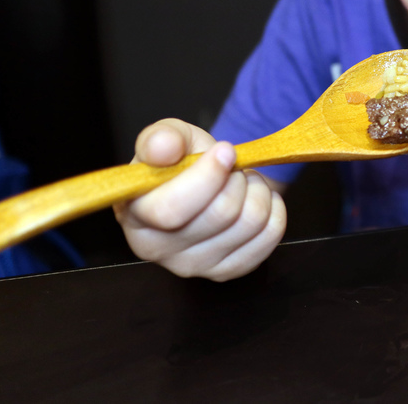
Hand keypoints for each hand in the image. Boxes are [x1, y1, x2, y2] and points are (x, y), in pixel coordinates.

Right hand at [113, 118, 286, 280]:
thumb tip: (164, 147)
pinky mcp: (227, 270)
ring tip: (242, 180)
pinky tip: (254, 199)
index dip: (207, 176)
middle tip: (232, 165)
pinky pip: (270, 235)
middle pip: (221, 214)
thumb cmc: (179, 160)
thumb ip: (162, 137)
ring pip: (251, 222)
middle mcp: (158, 249)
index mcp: (134, 215)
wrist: (203, 181)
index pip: (172, 210)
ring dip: (257, 190)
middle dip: (236, 178)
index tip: (225, 150)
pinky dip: (273, 208)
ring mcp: (194, 266)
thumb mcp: (169, 137)